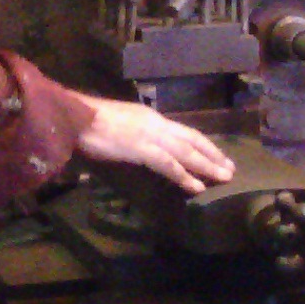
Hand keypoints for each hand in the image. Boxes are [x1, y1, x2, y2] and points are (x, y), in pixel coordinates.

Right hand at [70, 95, 234, 195]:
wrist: (74, 117)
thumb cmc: (90, 123)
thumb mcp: (121, 125)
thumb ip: (135, 134)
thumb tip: (143, 147)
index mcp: (151, 118)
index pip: (184, 131)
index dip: (203, 144)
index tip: (218, 155)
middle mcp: (156, 123)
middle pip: (191, 140)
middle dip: (212, 155)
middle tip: (230, 169)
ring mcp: (149, 135)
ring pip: (185, 152)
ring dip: (206, 166)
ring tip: (223, 178)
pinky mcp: (140, 148)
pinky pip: (167, 164)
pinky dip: (184, 175)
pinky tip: (196, 186)